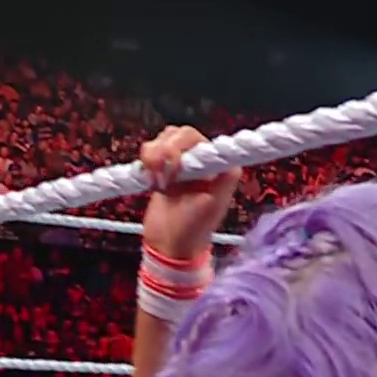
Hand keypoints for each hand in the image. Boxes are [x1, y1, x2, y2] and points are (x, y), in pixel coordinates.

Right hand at [139, 125, 240, 260]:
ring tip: (157, 182)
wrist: (169, 243)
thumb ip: (223, 176)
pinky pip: (150, 150)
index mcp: (219, 164)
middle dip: (166, 150)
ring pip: (163, 138)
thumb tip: (230, 152)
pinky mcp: (162, 168)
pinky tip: (151, 182)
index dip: (182, 147)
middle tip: (163, 177)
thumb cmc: (195, 227)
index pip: (198, 138)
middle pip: (180, 133)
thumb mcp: (214, 203)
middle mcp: (202, 158)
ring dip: (154, 156)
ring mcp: (181, 161)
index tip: (175, 168)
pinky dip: (146, 162)